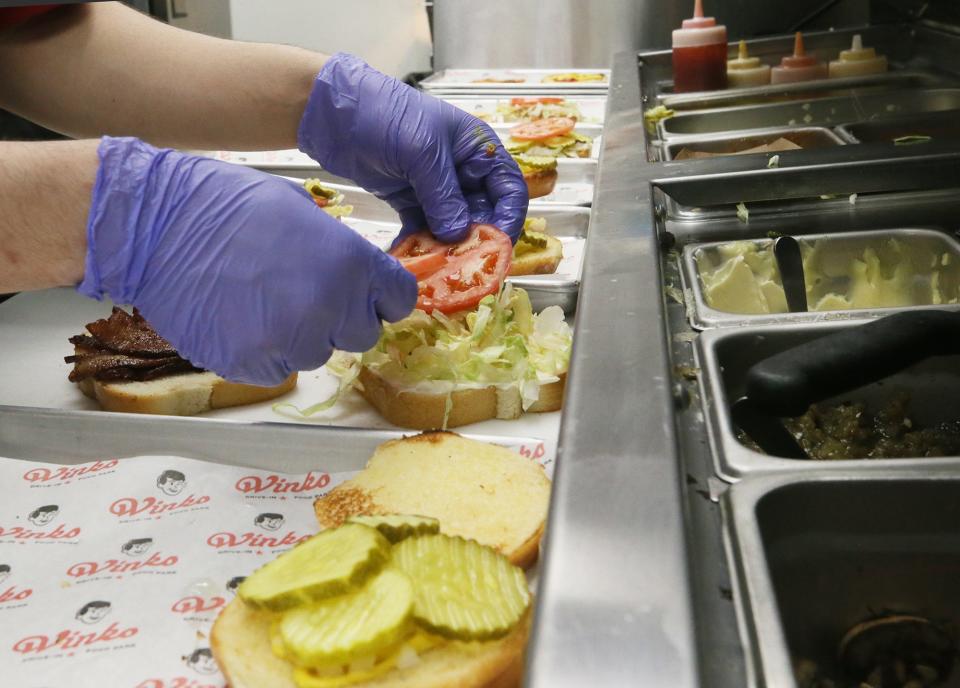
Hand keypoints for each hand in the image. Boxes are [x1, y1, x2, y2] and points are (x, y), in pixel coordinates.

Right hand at [79, 137, 415, 385]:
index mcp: (351, 263)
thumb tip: (357, 277)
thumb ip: (340, 251)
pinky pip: (279, 367)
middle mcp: (330, 308)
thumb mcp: (302, 210)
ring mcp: (292, 341)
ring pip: (319, 353)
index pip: (399, 300)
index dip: (381, 296)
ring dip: (301, 335)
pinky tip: (240, 318)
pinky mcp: (253, 365)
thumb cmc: (225, 204)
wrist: (155, 226)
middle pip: (362, 333)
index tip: (364, 293)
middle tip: (301, 291)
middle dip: (340, 317)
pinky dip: (265, 351)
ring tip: (260, 299)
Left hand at [298, 53, 527, 243]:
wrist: (333, 111)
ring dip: (447, 248)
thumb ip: (444, 196)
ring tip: (438, 267)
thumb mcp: (422, 152)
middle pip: (483, 214)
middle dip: (476, 241)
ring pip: (453, 227)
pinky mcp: (409, 200)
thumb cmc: (385, 113)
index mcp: (477, 149)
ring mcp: (435, 187)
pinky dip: (419, 245)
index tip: (499, 246)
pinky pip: (423, 230)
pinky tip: (411, 260)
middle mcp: (462, 170)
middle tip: (465, 266)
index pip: (509, 189)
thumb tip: (459, 235)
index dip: (510, 219)